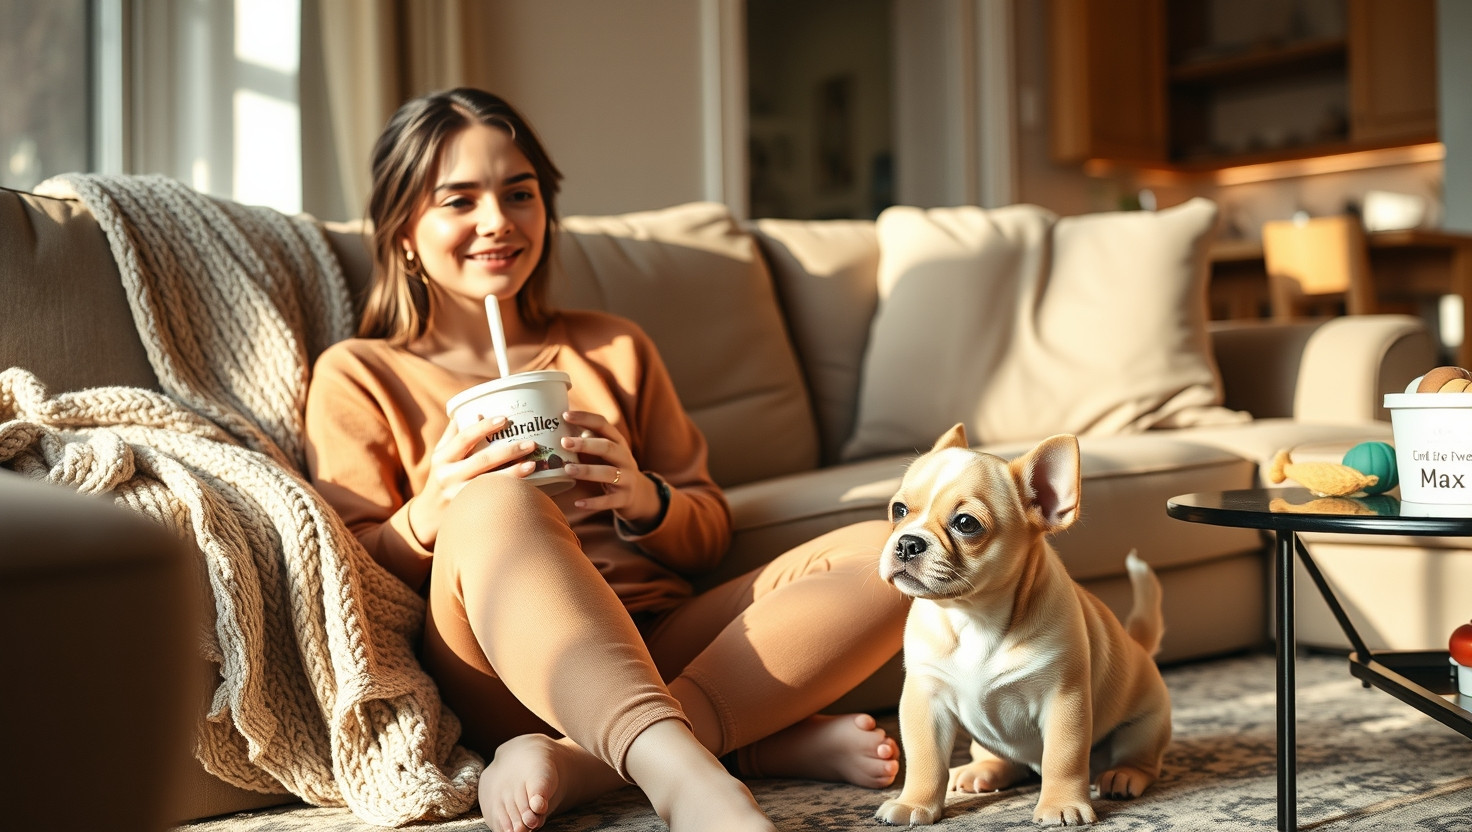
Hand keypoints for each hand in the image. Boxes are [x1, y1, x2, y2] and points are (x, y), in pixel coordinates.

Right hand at [408, 414, 536, 546]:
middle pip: (482, 460)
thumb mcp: (441, 456)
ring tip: (533, 464)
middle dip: (508, 451)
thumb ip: (455, 435)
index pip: (464, 438)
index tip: (505, 419)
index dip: (484, 427)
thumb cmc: (441, 478)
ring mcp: (457, 494)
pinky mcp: (467, 509)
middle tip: (531, 443)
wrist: (429, 514)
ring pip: (489, 482)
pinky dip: (508, 490)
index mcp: (442, 457)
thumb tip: (475, 410)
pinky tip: (525, 486)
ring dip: (513, 473)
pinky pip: (491, 498)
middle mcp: (447, 475)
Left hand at [559, 410, 661, 526]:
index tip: (565, 415)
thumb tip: (555, 425)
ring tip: (567, 469)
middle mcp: (624, 457)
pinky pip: (609, 501)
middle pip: (607, 447)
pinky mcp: (624, 498)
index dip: (585, 418)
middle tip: (564, 442)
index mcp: (617, 442)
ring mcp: (626, 478)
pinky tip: (578, 503)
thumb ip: (586, 440)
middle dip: (585, 444)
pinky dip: (594, 502)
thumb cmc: (611, 467)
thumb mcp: (604, 451)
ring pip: (608, 473)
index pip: (603, 425)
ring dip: (587, 471)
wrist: (637, 494)